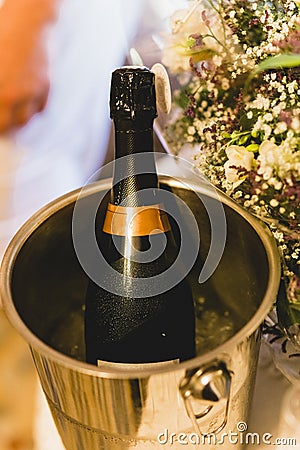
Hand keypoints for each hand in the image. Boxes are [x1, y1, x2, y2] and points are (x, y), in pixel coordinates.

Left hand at [0, 1, 55, 131]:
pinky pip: (40, 107)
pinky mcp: (44, 85)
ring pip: (27, 118)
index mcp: (1, 92)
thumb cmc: (3, 35)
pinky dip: (33, 110)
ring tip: (11, 120)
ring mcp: (33, 91)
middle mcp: (17, 95)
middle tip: (1, 125)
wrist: (28, 22)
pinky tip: (26, 107)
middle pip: (11, 124)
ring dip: (18, 122)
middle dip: (4, 127)